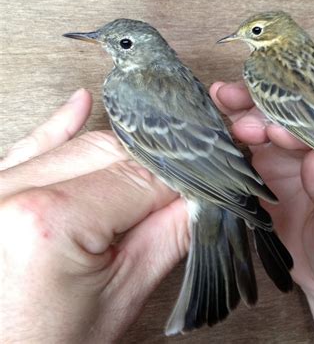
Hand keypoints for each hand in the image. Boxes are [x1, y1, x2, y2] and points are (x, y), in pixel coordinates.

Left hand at [0, 89, 188, 342]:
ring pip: (78, 145)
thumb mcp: (123, 296)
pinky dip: (59, 127)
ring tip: (159, 147)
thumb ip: (169, 235)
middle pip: (111, 153)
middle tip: (187, 178)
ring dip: (122, 148)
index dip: (181, 178)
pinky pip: (28, 147)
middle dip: (156, 164)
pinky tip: (79, 103)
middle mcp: (15, 192)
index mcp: (51, 220)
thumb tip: (203, 199)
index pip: (141, 177)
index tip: (208, 181)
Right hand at [210, 81, 313, 341]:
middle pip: (294, 114)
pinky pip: (248, 146)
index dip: (302, 123)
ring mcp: (293, 156)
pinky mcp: (268, 169)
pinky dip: (231, 132)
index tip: (276, 131)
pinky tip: (216, 118)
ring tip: (222, 98)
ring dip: (245, 109)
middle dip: (265, 106)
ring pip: (267, 123)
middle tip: (238, 108)